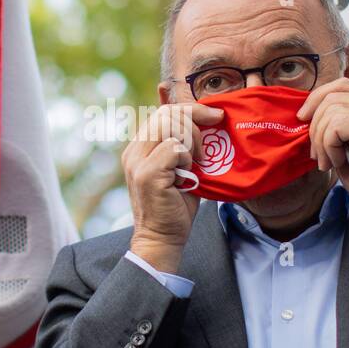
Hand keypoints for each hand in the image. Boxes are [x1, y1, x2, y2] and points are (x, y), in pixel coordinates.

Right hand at [123, 102, 223, 271]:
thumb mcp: (180, 169)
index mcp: (139, 148)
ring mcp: (138, 162)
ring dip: (193, 141)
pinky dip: (187, 159)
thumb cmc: (176, 205)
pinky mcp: (148, 174)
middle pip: (166, 113)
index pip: (163, 112)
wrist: (162, 238)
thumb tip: (205, 119)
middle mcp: (134, 151)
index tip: (214, 116)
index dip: (190, 109)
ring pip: (170, 126)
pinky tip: (188, 175)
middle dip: (195, 119)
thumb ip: (183, 145)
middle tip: (209, 139)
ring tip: (197, 162)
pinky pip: (174, 148)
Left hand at [297, 78, 348, 237]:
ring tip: (327, 162)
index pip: (342, 85)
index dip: (317, 97)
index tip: (303, 118)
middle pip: (333, 95)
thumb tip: (305, 113)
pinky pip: (336, 127)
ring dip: (321, 140)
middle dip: (315, 123)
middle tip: (316, 153)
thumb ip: (335, 126)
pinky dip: (329, 146)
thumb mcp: (346, 147)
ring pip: (332, 111)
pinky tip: (337, 163)